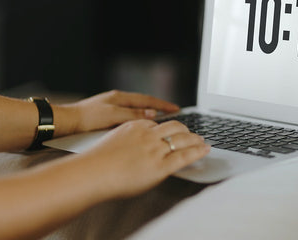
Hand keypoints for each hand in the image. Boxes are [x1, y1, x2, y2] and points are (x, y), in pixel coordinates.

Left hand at [56, 90, 179, 134]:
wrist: (65, 123)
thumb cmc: (86, 118)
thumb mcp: (112, 116)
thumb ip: (133, 115)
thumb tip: (152, 114)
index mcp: (119, 98)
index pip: (147, 100)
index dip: (163, 105)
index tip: (176, 109)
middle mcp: (116, 101)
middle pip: (143, 103)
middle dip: (158, 108)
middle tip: (172, 114)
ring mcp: (111, 108)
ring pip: (135, 111)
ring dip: (147, 115)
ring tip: (159, 122)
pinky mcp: (105, 118)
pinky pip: (128, 118)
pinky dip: (137, 122)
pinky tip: (139, 129)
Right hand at [80, 119, 209, 197]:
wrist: (92, 173)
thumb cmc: (97, 162)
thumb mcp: (114, 140)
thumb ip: (129, 139)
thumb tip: (136, 146)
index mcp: (136, 126)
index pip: (159, 124)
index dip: (169, 129)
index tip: (175, 131)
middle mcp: (149, 134)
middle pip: (175, 127)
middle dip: (186, 131)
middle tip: (193, 135)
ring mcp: (156, 149)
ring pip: (183, 138)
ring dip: (195, 139)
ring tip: (202, 141)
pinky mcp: (161, 165)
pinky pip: (185, 155)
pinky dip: (198, 151)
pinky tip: (205, 150)